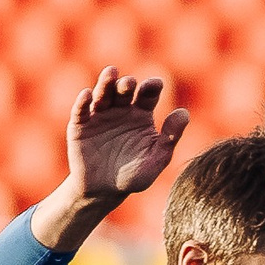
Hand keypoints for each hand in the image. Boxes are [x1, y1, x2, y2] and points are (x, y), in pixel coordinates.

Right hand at [68, 68, 188, 201]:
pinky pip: (80, 110)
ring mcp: (99, 115)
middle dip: (127, 84)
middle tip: (130, 84)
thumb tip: (184, 113)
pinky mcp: (80, 125)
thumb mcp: (156, 160)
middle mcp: (121, 110)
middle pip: (124, 89)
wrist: (104, 192)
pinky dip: (83, 101)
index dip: (151, 86)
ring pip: (102, 93)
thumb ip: (170, 138)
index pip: (148, 94)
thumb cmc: (133, 176)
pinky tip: (87, 95)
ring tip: (111, 73)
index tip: (155, 85)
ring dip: (106, 82)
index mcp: (141, 114)